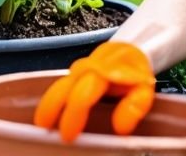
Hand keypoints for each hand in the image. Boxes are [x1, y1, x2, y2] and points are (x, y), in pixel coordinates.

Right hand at [33, 41, 155, 142]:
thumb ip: (134, 108)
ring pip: (57, 85)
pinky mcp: (73, 72)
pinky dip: (51, 99)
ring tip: (41, 124)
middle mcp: (87, 68)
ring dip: (47, 104)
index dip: (73, 116)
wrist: (131, 50)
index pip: (82, 96)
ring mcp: (78, 69)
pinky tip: (48, 114)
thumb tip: (121, 128)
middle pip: (62, 88)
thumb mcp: (143, 90)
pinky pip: (59, 85)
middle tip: (44, 130)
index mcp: (104, 72)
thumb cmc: (135, 73)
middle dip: (51, 109)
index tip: (68, 136)